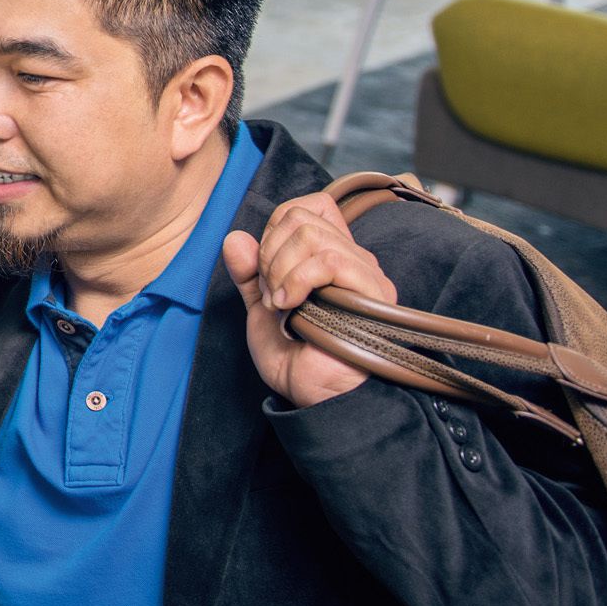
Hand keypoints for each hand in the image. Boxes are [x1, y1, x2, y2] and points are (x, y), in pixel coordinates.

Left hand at [224, 191, 392, 408]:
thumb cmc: (296, 359)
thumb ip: (249, 274)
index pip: (307, 207)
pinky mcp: (371, 292)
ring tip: (281, 305)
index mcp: (332, 258)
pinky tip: (289, 307)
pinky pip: (328, 260)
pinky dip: (295, 280)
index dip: (275, 229)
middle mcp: (354, 259)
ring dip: (279, 271)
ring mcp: (365, 274)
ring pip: (311, 235)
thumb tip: (235, 238)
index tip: (264, 271)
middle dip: (269, 255)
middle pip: (301, 218)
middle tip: (271, 295)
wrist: (316, 397)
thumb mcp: (262, 311)